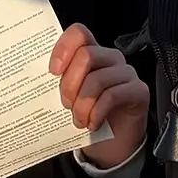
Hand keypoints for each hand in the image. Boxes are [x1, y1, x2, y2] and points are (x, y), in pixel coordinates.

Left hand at [50, 23, 149, 168]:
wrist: (112, 145)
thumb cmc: (87, 115)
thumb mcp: (70, 95)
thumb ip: (61, 81)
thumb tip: (39, 80)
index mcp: (91, 52)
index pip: (79, 33)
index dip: (63, 48)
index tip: (53, 71)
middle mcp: (110, 57)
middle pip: (86, 55)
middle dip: (70, 83)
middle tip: (65, 105)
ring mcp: (127, 72)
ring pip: (98, 79)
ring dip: (83, 104)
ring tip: (78, 120)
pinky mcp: (139, 90)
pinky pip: (113, 95)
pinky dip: (98, 112)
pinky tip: (93, 124)